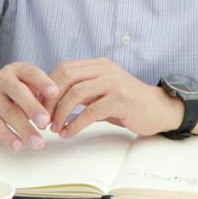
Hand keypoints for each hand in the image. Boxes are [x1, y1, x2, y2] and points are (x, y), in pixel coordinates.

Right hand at [0, 62, 58, 150]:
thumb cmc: (6, 90)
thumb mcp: (21, 83)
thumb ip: (38, 92)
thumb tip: (57, 105)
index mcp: (16, 70)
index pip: (30, 73)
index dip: (42, 82)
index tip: (55, 92)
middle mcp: (1, 80)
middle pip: (18, 93)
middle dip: (32, 108)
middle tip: (45, 122)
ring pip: (8, 112)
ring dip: (24, 129)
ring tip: (37, 142)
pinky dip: (7, 136)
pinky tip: (18, 144)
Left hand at [48, 58, 183, 138]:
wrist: (159, 110)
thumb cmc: (127, 104)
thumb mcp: (101, 93)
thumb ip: (81, 93)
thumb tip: (49, 102)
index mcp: (98, 65)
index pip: (64, 69)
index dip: (47, 87)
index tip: (38, 105)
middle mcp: (105, 69)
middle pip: (66, 77)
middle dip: (50, 100)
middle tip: (42, 118)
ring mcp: (114, 82)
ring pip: (76, 93)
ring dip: (60, 113)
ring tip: (55, 129)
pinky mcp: (122, 98)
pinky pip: (91, 111)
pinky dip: (75, 124)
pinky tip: (68, 133)